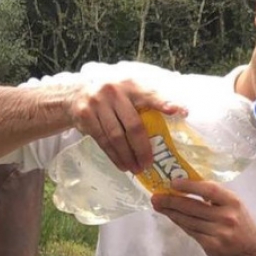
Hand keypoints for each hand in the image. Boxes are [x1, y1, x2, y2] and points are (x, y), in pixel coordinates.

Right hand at [66, 79, 186, 173]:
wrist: (74, 93)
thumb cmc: (109, 97)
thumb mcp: (125, 92)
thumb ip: (143, 102)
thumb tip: (172, 120)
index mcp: (130, 85)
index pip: (150, 95)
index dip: (164, 103)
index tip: (181, 111)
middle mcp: (114, 92)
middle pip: (133, 126)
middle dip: (143, 149)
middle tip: (149, 164)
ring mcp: (98, 103)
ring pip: (117, 137)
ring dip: (128, 157)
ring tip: (136, 169)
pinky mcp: (86, 116)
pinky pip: (103, 141)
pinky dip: (114, 156)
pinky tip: (122, 165)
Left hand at [151, 178, 255, 255]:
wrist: (251, 253)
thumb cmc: (241, 224)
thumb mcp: (234, 205)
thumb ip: (216, 197)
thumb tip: (188, 186)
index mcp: (233, 202)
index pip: (209, 190)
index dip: (190, 185)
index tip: (173, 182)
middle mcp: (227, 217)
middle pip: (193, 207)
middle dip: (171, 201)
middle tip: (156, 197)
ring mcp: (219, 233)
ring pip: (189, 221)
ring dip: (171, 213)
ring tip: (159, 206)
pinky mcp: (212, 246)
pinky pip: (191, 232)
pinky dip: (180, 224)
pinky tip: (172, 218)